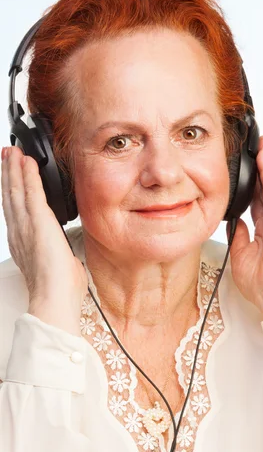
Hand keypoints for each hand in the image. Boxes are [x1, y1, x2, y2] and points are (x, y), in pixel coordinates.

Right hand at [1, 146, 86, 335]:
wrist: (55, 299)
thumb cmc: (60, 291)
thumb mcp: (59, 268)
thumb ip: (60, 257)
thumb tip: (67, 257)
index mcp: (24, 245)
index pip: (16, 212)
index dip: (12, 193)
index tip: (12, 178)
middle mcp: (20, 233)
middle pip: (10, 197)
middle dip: (8, 175)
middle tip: (7, 155)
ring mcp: (26, 227)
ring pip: (16, 191)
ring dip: (14, 170)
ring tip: (13, 152)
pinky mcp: (38, 222)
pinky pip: (31, 192)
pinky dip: (28, 175)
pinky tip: (27, 162)